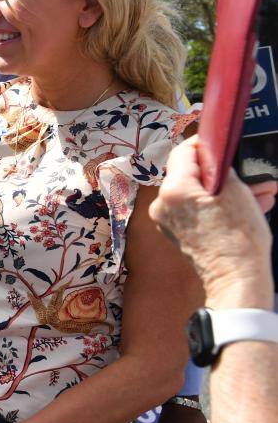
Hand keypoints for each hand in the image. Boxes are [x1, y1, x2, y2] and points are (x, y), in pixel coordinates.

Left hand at [149, 136, 273, 305]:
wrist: (237, 279)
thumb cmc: (239, 237)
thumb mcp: (236, 191)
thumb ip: (220, 168)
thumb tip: (215, 158)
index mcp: (173, 190)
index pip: (183, 153)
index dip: (203, 145)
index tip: (219, 143)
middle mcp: (162, 205)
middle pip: (191, 175)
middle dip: (223, 173)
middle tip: (250, 173)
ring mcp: (168, 222)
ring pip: (199, 195)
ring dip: (228, 191)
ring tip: (260, 192)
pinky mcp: (178, 234)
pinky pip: (198, 211)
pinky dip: (219, 206)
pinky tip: (249, 207)